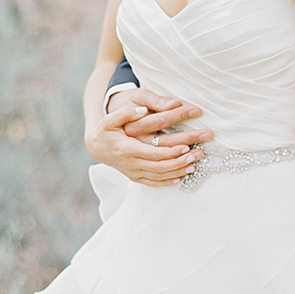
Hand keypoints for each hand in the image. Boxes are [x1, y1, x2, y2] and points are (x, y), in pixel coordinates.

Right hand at [87, 91, 211, 186]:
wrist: (96, 147)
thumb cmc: (106, 130)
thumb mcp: (110, 118)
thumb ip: (125, 113)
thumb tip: (142, 110)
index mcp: (127, 149)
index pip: (153, 153)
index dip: (171, 152)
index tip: (187, 146)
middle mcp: (131, 164)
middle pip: (160, 166)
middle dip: (181, 161)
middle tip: (198, 154)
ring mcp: (133, 172)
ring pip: (159, 176)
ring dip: (178, 172)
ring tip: (195, 164)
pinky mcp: (135, 177)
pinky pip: (153, 183)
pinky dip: (168, 182)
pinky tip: (181, 177)